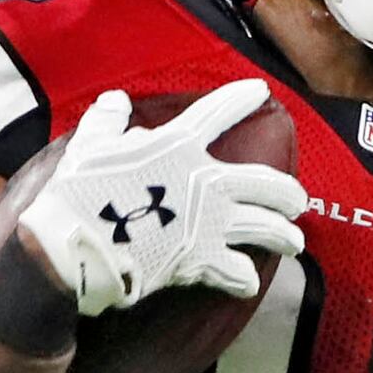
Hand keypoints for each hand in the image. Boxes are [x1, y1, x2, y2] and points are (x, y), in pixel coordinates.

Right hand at [16, 81, 306, 317]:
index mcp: (178, 146)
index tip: (261, 91)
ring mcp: (209, 222)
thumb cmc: (78, 193)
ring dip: (283, 235)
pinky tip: (249, 281)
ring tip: (295, 242)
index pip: (218, 113)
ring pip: (263, 227)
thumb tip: (115, 102)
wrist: (74, 246)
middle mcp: (205, 181)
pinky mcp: (201, 260)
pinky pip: (235, 271)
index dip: (241, 99)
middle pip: (263, 183)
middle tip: (298, 199)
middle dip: (285, 191)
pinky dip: (243, 278)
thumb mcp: (88, 145)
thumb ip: (107, 121)